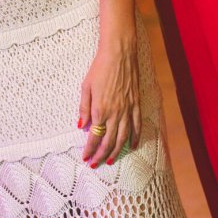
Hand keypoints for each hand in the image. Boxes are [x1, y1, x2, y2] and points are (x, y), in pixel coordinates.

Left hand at [78, 34, 140, 167]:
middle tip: (96, 164)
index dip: (89, 150)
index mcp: (100, 110)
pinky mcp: (136, 103)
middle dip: (101, 155)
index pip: (94, 137)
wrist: (119, 53)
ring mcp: (127, 109)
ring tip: (111, 160)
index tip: (85, 158)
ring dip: (116, 151)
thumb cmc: (100, 67)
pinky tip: (132, 146)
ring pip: (123, 137)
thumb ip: (84, 109)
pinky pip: (137, 125)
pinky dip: (135, 137)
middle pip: (108, 141)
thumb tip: (81, 127)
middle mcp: (115, 113)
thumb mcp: (86, 87)